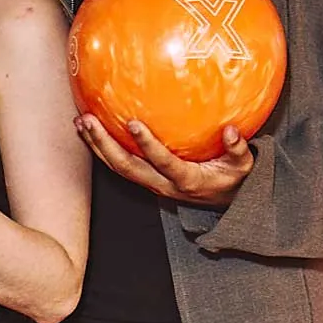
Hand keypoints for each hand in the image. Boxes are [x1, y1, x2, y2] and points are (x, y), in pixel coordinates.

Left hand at [75, 115, 253, 206]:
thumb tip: (231, 131)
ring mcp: (151, 184)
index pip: (162, 162)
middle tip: (88, 120)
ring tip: (80, 122)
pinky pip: (119, 165)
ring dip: (96, 146)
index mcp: (186, 180)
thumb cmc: (232, 179)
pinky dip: (101, 149)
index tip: (133, 123)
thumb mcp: (242, 167)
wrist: (224, 202)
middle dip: (104, 144)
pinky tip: (89, 129)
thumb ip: (238, 149)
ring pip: (117, 168)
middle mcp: (163, 184)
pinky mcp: (145, 179)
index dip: (147, 145)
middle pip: (126, 167)